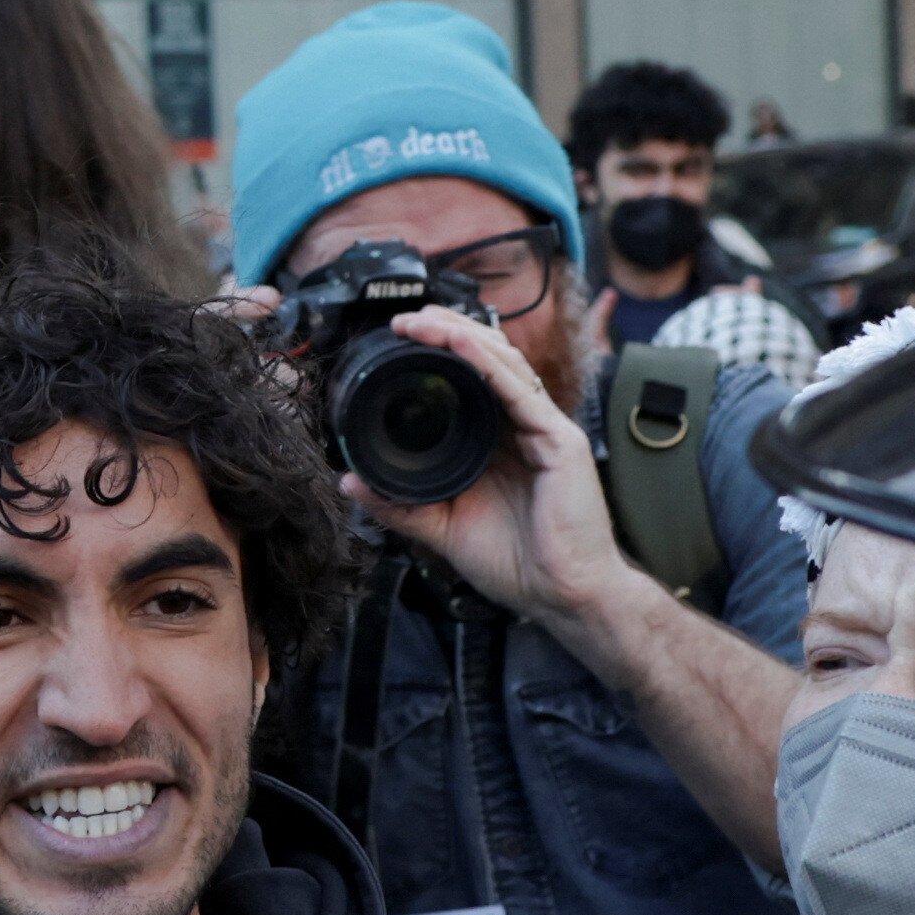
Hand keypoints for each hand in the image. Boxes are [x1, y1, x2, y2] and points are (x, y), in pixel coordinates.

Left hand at [359, 313, 634, 629]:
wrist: (563, 597)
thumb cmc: (518, 564)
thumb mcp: (443, 528)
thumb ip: (400, 504)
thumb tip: (350, 481)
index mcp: (501, 442)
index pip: (473, 380)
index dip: (442, 352)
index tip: (399, 338)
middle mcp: (525, 427)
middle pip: (489, 359)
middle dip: (448, 330)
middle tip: (405, 317)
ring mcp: (545, 429)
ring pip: (503, 363)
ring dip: (461, 336)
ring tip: (422, 320)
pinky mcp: (558, 442)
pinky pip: (518, 391)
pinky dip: (487, 363)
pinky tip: (461, 345)